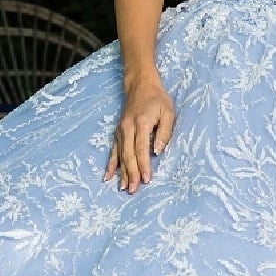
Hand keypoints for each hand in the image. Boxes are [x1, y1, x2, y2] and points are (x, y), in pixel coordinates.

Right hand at [104, 76, 175, 191]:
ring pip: (120, 155)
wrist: (140, 86)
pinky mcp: (117, 133)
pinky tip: (108, 177)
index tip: (146, 179)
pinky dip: (111, 164)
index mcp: (140, 123)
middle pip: (128, 155)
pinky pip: (113, 151)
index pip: (141, 148)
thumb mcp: (168, 113)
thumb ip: (164, 132)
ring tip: (123, 188)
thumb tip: (157, 152)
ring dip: (121, 173)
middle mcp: (127, 128)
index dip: (143, 165)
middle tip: (133, 190)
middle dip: (131, 174)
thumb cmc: (157, 100)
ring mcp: (120, 131)